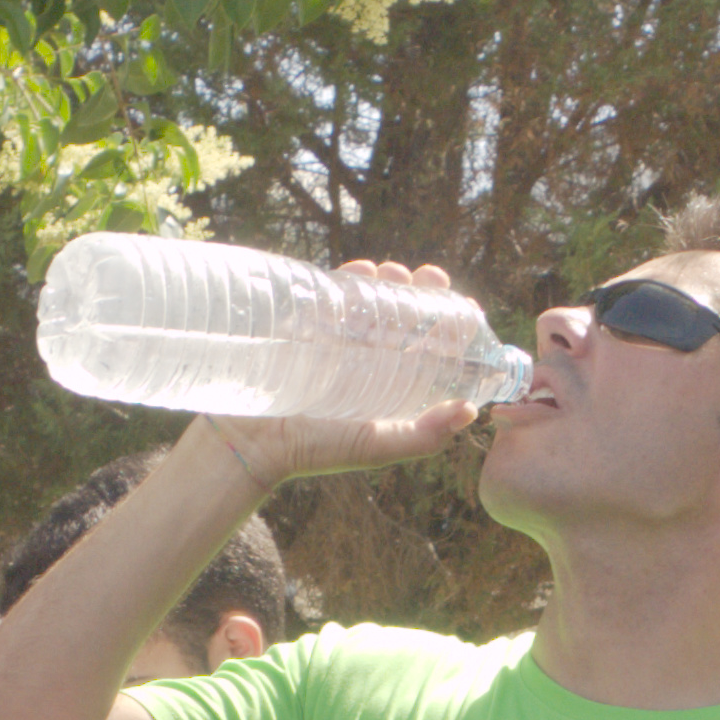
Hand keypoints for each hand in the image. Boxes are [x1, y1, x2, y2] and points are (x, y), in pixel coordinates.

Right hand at [199, 259, 484, 489]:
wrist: (248, 443)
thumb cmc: (314, 450)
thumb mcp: (375, 445)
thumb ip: (423, 436)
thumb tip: (471, 412)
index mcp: (389, 382)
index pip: (427, 343)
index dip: (448, 320)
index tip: (463, 305)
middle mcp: (365, 357)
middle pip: (401, 313)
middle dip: (418, 290)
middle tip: (425, 277)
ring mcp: (333, 338)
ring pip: (369, 297)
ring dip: (386, 278)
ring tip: (392, 272)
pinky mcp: (301, 325)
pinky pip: (328, 292)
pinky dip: (347, 276)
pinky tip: (360, 270)